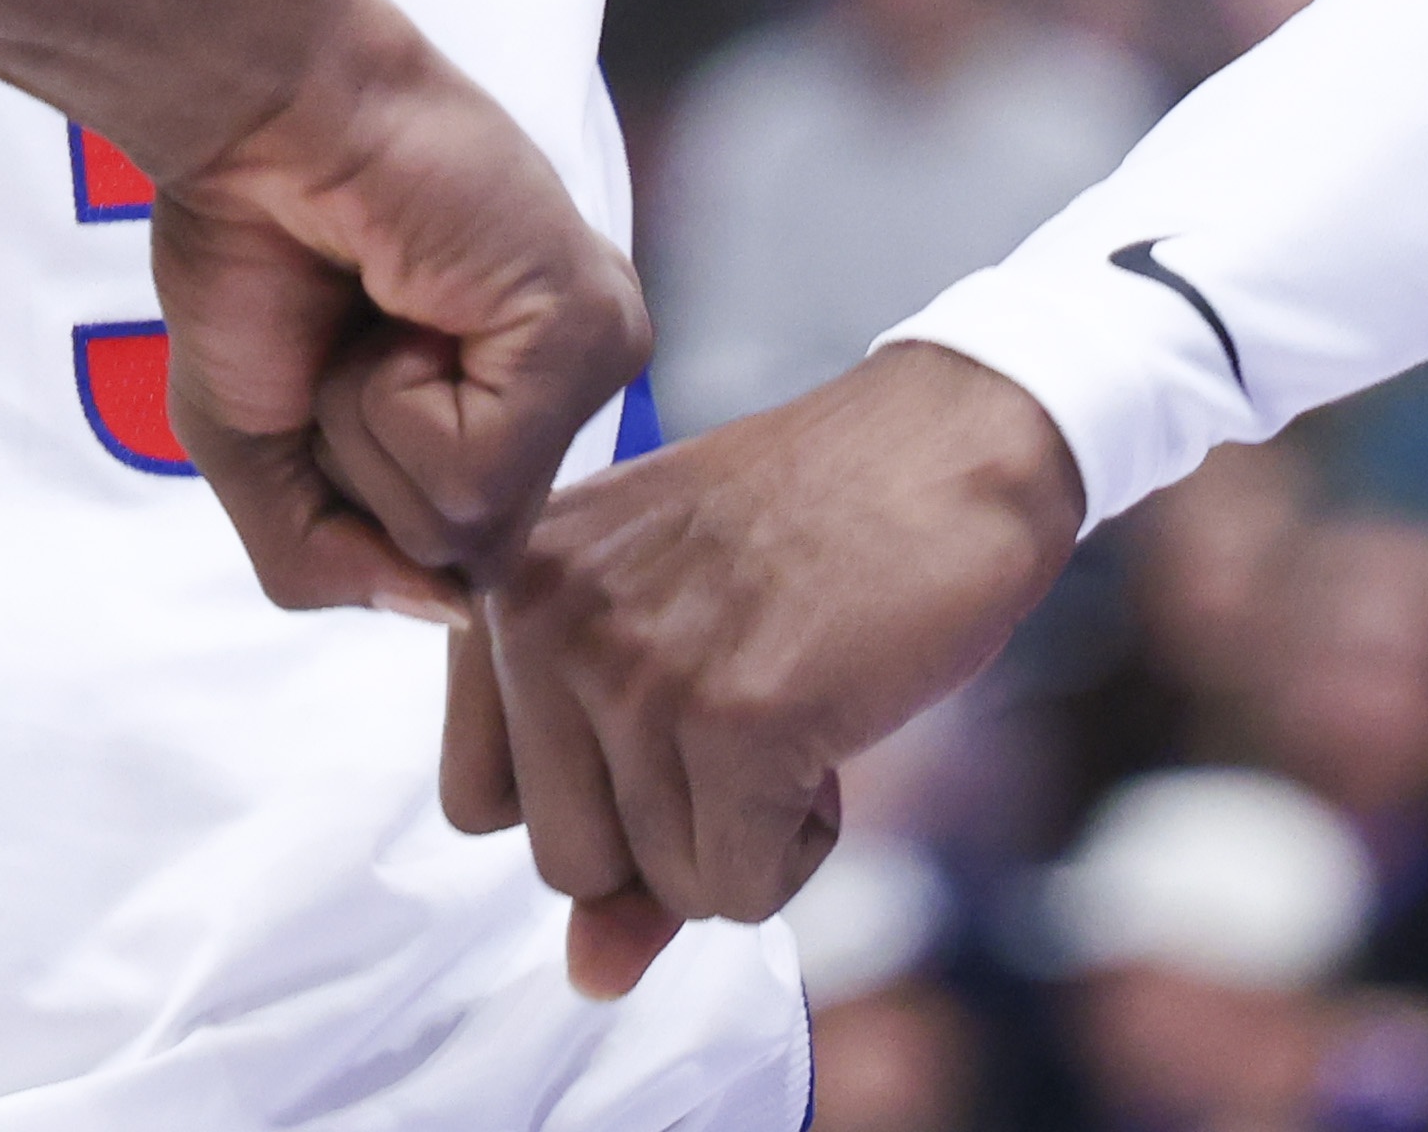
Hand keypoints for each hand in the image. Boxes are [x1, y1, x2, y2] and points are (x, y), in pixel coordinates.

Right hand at [141, 0, 647, 622]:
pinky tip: (407, 297)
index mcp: (514, 401)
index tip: (333, 360)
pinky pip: (468, 476)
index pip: (452, 554)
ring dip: (367, 424)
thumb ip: (328, 560)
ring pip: (461, 528)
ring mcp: (594, 357)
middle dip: (358, 462)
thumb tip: (445, 610)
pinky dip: (391, 397)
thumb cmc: (255, 245)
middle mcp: (573, 382)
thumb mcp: (260, 449)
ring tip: (378, 306)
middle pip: (459, 555)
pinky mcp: (587, 333)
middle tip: (350, 331)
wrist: (254, 115)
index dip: (358, 491)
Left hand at [459, 339, 1082, 998]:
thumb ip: (614, 814)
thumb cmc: (808, 541)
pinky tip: (831, 729)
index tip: (667, 702)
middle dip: (670, 825)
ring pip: (661, 886)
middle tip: (744, 704)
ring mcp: (635, 666)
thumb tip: (591, 981)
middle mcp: (541, 618)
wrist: (949, 445)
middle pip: (566, 861)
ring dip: (748, 832)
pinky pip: (740, 891)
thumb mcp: (669, 651)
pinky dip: (802, 844)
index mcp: (503, 583)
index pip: (478, 802)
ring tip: (792, 701)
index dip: (591, 790)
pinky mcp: (737, 718)